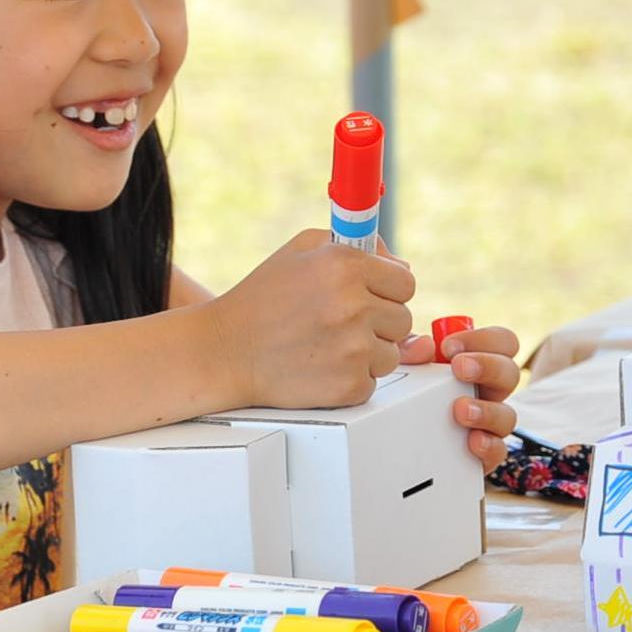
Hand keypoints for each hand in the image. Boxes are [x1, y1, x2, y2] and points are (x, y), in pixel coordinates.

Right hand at [210, 230, 414, 408]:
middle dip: (379, 321)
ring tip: (327, 345)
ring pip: (392, 353)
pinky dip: (351, 378)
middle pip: (403, 318)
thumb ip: (356, 245)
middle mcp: (353, 305)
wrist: (225, 351)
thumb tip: (400, 265)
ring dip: (367, 352)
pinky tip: (320, 366)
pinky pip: (373, 381)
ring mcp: (353, 349)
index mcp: (345, 265)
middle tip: (340, 323)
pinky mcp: (349, 385)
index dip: (388, 289)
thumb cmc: (262, 298)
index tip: (371, 296)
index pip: (406, 281)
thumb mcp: (302, 250)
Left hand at [401, 324, 520, 467]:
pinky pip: (498, 452)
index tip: (449, 347)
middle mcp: (488, 393)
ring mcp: (489, 425)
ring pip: (508, 415)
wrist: (395, 441)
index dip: (484, 339)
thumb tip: (424, 345)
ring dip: (487, 410)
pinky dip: (488, 446)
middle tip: (458, 368)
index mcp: (477, 366)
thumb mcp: (405, 367)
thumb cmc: (407, 395)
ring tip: (460, 409)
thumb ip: (409, 349)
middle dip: (488, 366)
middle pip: (510, 373)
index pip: (502, 343)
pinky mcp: (482, 455)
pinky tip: (471, 441)